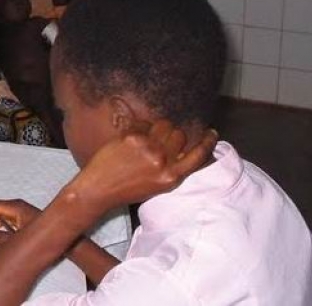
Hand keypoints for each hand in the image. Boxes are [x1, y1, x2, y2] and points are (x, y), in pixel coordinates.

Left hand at [70, 120, 217, 216]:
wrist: (100, 188)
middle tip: (163, 138)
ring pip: (164, 124)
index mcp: (172, 177)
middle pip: (180, 135)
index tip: (211, 133)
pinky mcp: (131, 137)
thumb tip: (184, 149)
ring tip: (148, 136)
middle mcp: (162, 161)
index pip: (199, 155)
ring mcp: (147, 147)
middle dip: (174, 134)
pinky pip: (143, 122)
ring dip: (159, 127)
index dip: (208, 142)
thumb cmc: (128, 188)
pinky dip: (140, 126)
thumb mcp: (158, 185)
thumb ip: (173, 168)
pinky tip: (133, 135)